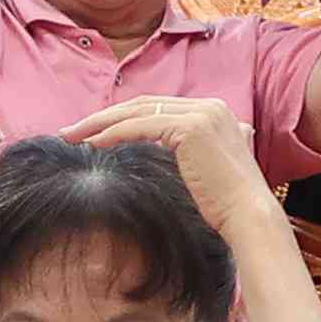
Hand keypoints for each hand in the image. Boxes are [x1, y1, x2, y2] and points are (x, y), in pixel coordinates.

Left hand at [68, 90, 276, 232]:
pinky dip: (113, 133)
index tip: (91, 131)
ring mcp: (202, 113)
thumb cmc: (226, 204)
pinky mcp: (191, 127)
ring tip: (71, 136)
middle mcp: (209, 105)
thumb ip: (186, 151)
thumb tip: (161, 150)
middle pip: (142, 104)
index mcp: (213, 110)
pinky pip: (140, 126)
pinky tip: (93, 144)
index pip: (156, 107)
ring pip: (137, 111)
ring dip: (99, 122)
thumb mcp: (203, 168)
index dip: (120, 116)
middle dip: (103, 116)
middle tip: (71, 131)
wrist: (249, 216)